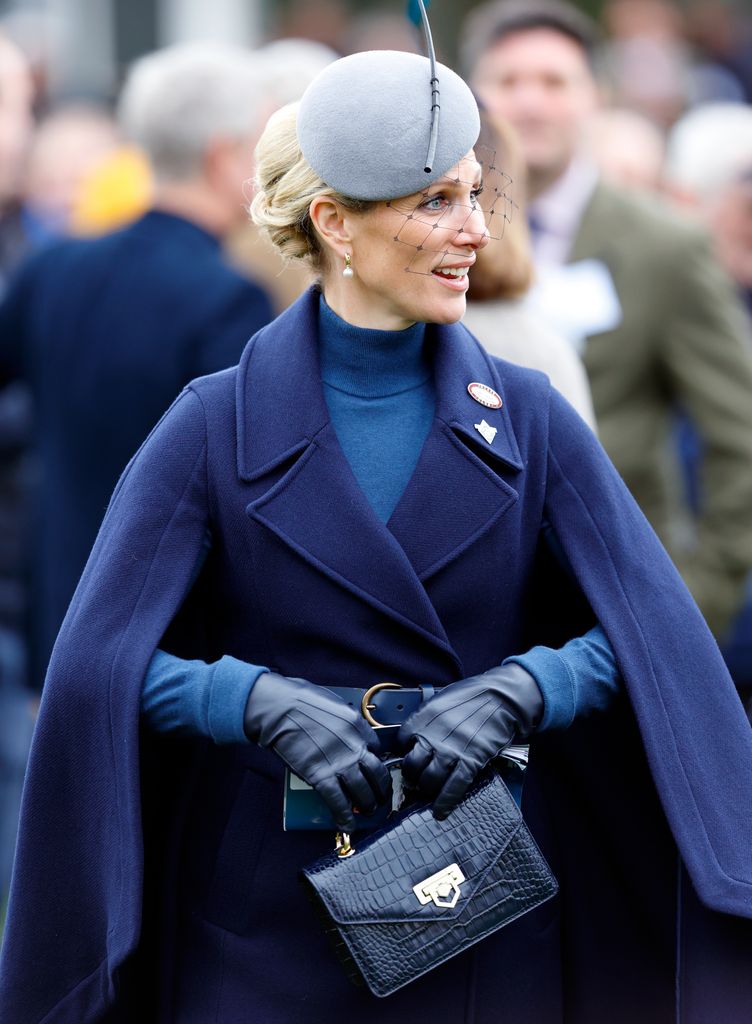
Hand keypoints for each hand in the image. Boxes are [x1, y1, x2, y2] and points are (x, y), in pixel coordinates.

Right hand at [243, 672, 391, 830]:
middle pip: (377, 773)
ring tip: (368, 811)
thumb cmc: (301, 700)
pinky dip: (345, 816)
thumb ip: (345, 721)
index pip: (376, 748)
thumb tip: (347, 732)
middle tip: (380, 796)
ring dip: (368, 805)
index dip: (374, 761)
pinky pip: (338, 801)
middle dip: (381, 788)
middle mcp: (354, 745)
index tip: (370, 768)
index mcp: (357, 725)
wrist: (279, 708)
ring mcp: (339, 762)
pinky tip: (348, 825)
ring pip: (363, 791)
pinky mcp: (320, 776)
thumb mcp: (334, 703)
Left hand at [397, 663, 541, 819]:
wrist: (500, 697)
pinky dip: (445, 802)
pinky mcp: (470, 762)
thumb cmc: (471, 695)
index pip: (400, 742)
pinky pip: (453, 787)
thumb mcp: (440, 700)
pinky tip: (440, 812)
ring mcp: (451, 752)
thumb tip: (415, 734)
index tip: (409, 755)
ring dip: (427, 788)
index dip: (404, 750)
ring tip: (430, 789)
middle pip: (412, 766)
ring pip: (429, 780)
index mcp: (422, 719)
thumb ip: (425, 718)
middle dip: (413, 774)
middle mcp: (432, 737)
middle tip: (418, 776)